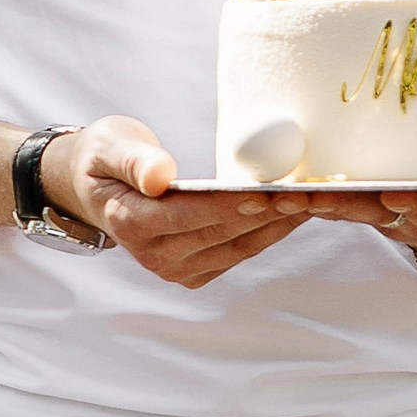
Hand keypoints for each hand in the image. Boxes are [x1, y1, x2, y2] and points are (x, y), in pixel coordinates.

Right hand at [43, 118, 310, 285]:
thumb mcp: (110, 146)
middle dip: (268, 211)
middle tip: (311, 190)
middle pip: (222, 233)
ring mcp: (178, 269)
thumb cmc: (106, 159)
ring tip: (318, 197)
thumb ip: (134, 161)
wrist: (98, 188)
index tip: (267, 192)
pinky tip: (299, 208)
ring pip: (240, 246)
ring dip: (280, 223)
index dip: (229, 206)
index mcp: (130, 224)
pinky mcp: (198, 271)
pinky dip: (272, 229)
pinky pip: (243, 250)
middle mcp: (155, 256)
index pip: (188, 217)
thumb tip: (158, 175)